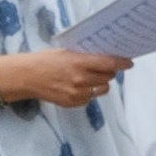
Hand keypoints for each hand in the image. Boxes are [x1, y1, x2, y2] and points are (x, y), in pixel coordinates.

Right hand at [0, 45, 132, 110]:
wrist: (26, 77)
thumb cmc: (45, 60)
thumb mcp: (67, 52)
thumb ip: (85, 55)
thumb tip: (106, 55)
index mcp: (79, 62)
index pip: (110, 63)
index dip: (122, 63)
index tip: (129, 62)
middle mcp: (81, 79)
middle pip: (109, 77)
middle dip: (110, 71)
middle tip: (106, 66)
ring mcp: (77, 93)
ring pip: (102, 89)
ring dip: (102, 82)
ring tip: (93, 76)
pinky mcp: (73, 103)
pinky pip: (91, 98)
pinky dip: (90, 92)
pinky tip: (80, 85)